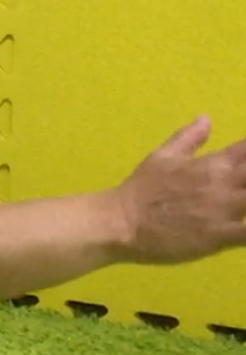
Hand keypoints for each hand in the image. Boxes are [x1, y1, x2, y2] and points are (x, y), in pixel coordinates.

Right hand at [114, 116, 245, 265]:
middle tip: (244, 184)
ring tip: (243, 202)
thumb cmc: (141, 190)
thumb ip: (188, 138)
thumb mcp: (161, 157)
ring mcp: (224, 210)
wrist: (121, 222)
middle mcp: (223, 183)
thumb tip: (206, 118)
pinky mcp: (221, 236)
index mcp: (212, 163)